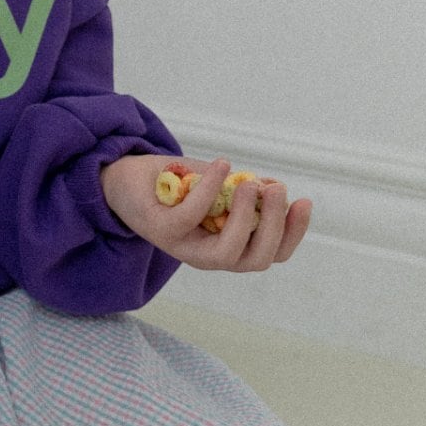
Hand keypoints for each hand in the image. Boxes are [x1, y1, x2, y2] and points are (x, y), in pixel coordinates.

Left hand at [100, 154, 311, 271]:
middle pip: (255, 259)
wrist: (122, 178)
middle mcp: (208, 254)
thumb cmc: (173, 184)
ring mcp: (184, 246)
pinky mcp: (162, 231)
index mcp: (227, 245)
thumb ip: (241, 191)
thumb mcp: (214, 186)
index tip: (303, 202)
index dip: (292, 233)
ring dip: (245, 218)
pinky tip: (223, 165)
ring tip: (251, 184)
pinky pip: (192, 217)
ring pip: (226, 254)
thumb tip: (272, 188)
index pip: (270, 253)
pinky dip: (211, 191)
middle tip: (277, 190)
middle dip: (274, 226)